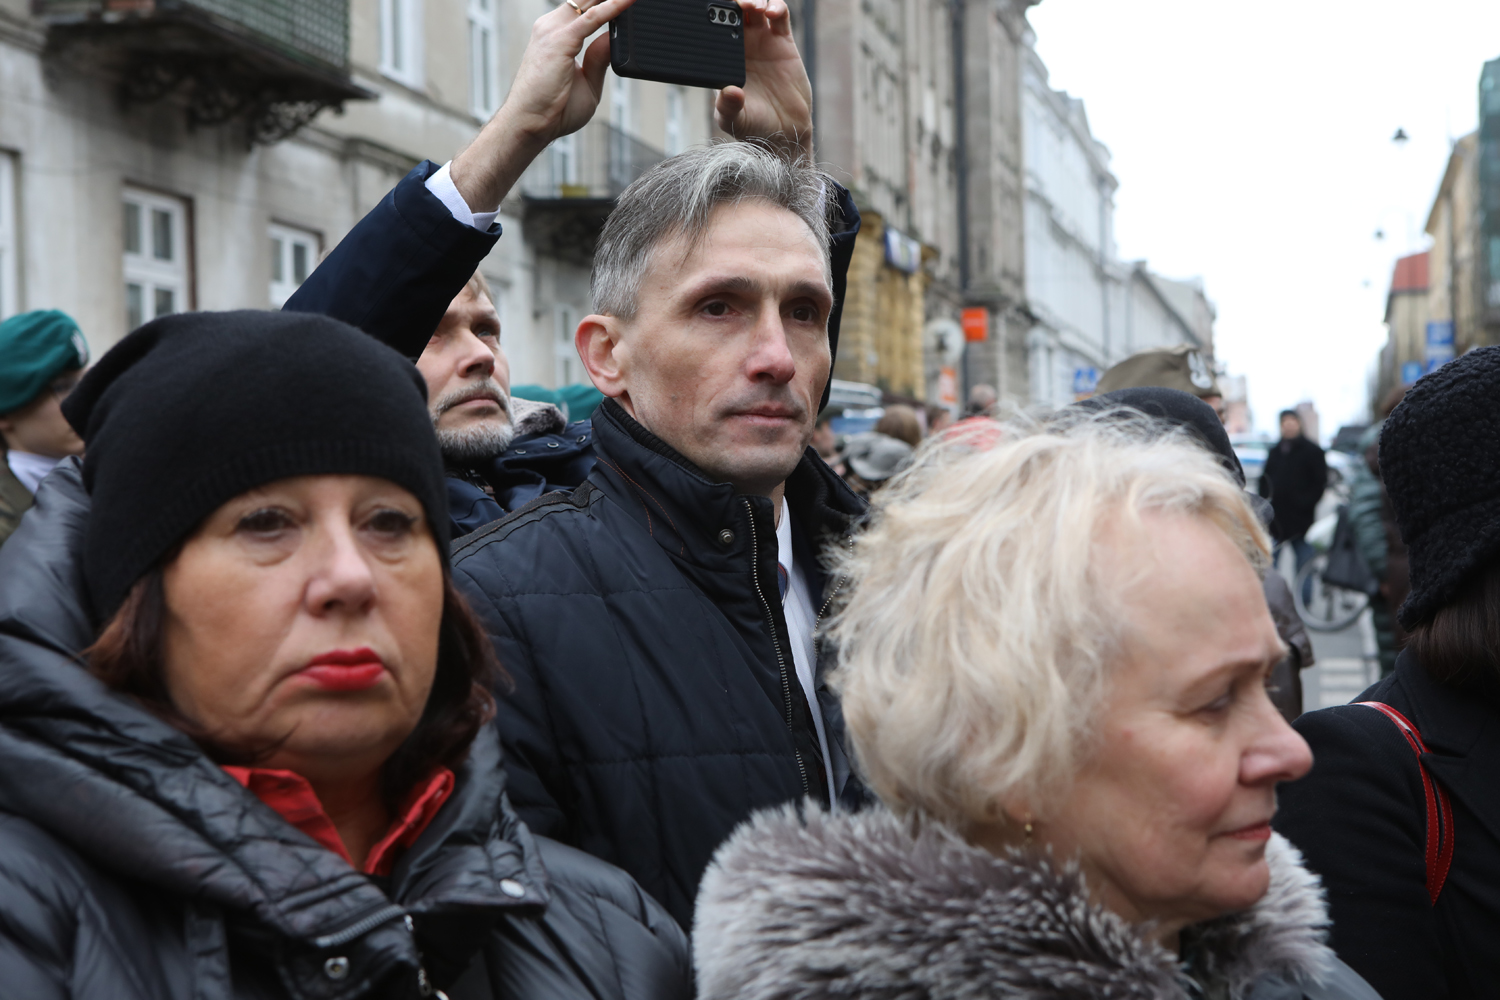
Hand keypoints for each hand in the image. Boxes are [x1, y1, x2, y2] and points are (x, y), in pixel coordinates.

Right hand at [450, 0, 636, 210]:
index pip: (584, 7)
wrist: (531, 124)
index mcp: (556, 34)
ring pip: (590, 1)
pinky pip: (594, 17)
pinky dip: (614, 7)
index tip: (629, 2)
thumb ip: (599, 58)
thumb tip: (613, 38)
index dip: (605, 2)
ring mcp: (554, 31)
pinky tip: (630, 1)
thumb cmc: (554, 110)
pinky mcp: (561, 41)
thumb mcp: (588, 82)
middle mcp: (552, 26)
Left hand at [714, 0, 813, 158]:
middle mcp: (740, 46)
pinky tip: (770, 12)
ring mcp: (762, 41)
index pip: (712, 28)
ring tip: (752, 7)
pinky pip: (779, 15)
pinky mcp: (783, 41)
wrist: (784, 131)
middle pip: (733, 10)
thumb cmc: (753, 127)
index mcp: (722, 59)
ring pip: (755, 6)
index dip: (710, 14)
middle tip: (732, 5)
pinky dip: (775, 6)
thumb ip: (727, 108)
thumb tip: (728, 93)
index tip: (708, 11)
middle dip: (731, 2)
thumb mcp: (734, 120)